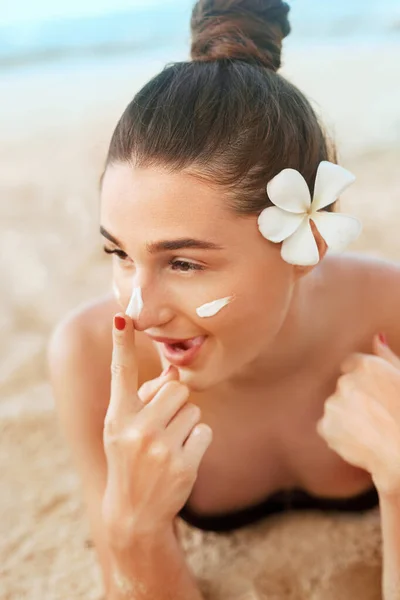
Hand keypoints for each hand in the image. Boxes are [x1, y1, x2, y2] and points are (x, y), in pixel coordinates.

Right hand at [102, 314, 212, 546]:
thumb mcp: (126, 429)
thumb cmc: (130, 458)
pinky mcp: (183, 464)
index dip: (122, 343)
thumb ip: (146, 398)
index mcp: (118, 416)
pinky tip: (180, 459)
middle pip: (176, 388)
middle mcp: (136, 429)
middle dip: (175, 403)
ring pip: (193, 410)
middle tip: (162, 426)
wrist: (135, 513)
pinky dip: (197, 442)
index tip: (122, 316)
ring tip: (168, 446)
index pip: (122, 372)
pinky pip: (204, 431)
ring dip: (186, 424)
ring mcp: (159, 448)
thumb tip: (175, 371)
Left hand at [317, 334, 399, 495]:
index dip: (363, 382)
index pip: (351, 365)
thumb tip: (377, 337)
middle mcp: (346, 381)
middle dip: (355, 399)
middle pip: (344, 387)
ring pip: (336, 408)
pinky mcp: (325, 427)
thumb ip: (388, 357)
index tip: (373, 396)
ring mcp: (334, 404)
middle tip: (378, 417)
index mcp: (367, 366)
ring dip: (347, 417)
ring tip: (372, 432)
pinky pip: (328, 428)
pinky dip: (339, 434)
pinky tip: (361, 442)